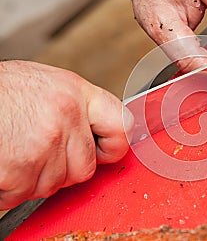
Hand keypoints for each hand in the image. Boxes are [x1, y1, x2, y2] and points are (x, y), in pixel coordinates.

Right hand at [0, 61, 131, 209]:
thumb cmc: (2, 92)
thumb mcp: (47, 85)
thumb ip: (75, 109)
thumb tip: (96, 131)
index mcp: (76, 92)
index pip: (122, 126)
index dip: (114, 146)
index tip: (106, 152)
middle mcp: (66, 116)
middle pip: (85, 168)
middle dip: (63, 169)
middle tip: (38, 151)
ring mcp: (44, 143)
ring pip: (54, 185)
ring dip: (33, 178)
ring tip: (15, 149)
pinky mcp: (19, 168)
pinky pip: (23, 194)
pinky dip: (10, 187)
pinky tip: (4, 161)